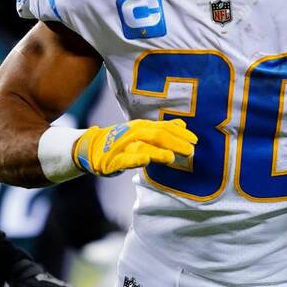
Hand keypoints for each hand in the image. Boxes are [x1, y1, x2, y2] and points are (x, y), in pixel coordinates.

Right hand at [73, 119, 196, 176]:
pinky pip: (125, 159)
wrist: (91, 148)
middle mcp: (134, 132)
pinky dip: (135, 159)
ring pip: (142, 146)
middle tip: (189, 151)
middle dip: (174, 143)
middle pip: (157, 135)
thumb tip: (182, 126)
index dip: (180, 134)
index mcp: (142, 126)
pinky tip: (145, 161)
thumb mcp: (142, 132)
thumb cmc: (122, 141)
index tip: (195, 141)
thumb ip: (161, 130)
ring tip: (171, 157)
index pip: (164, 127)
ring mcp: (123, 145)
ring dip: (157, 151)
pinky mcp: (112, 160)